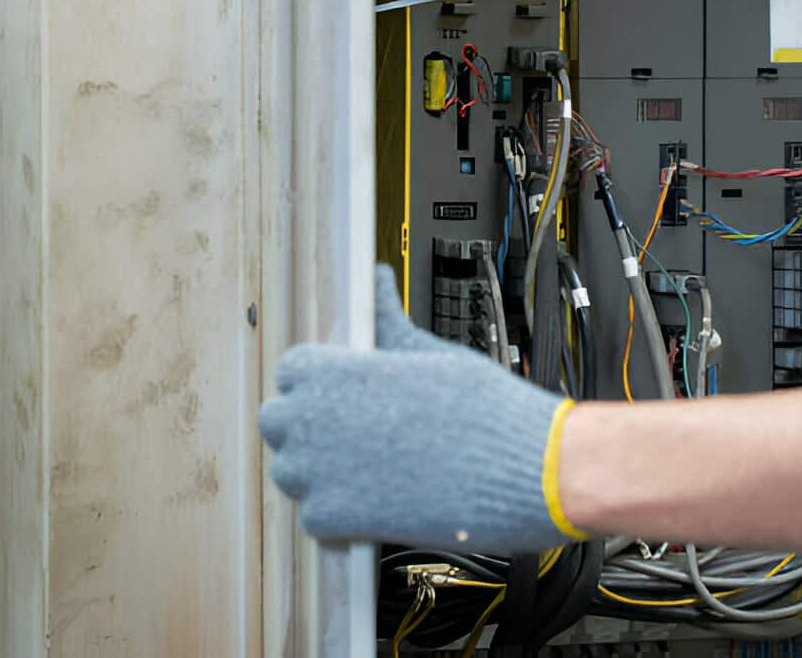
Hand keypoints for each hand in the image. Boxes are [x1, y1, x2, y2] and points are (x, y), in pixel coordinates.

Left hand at [259, 266, 583, 552]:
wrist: (524, 468)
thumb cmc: (485, 411)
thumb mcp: (431, 354)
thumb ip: (388, 325)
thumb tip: (378, 283)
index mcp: (338, 370)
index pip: (291, 369)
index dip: (316, 381)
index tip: (340, 391)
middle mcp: (317, 417)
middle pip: (277, 420)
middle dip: (307, 425)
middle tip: (352, 432)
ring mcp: (320, 470)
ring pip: (289, 471)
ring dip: (317, 471)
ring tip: (367, 467)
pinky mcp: (334, 518)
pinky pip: (312, 516)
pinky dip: (337, 514)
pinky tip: (375, 500)